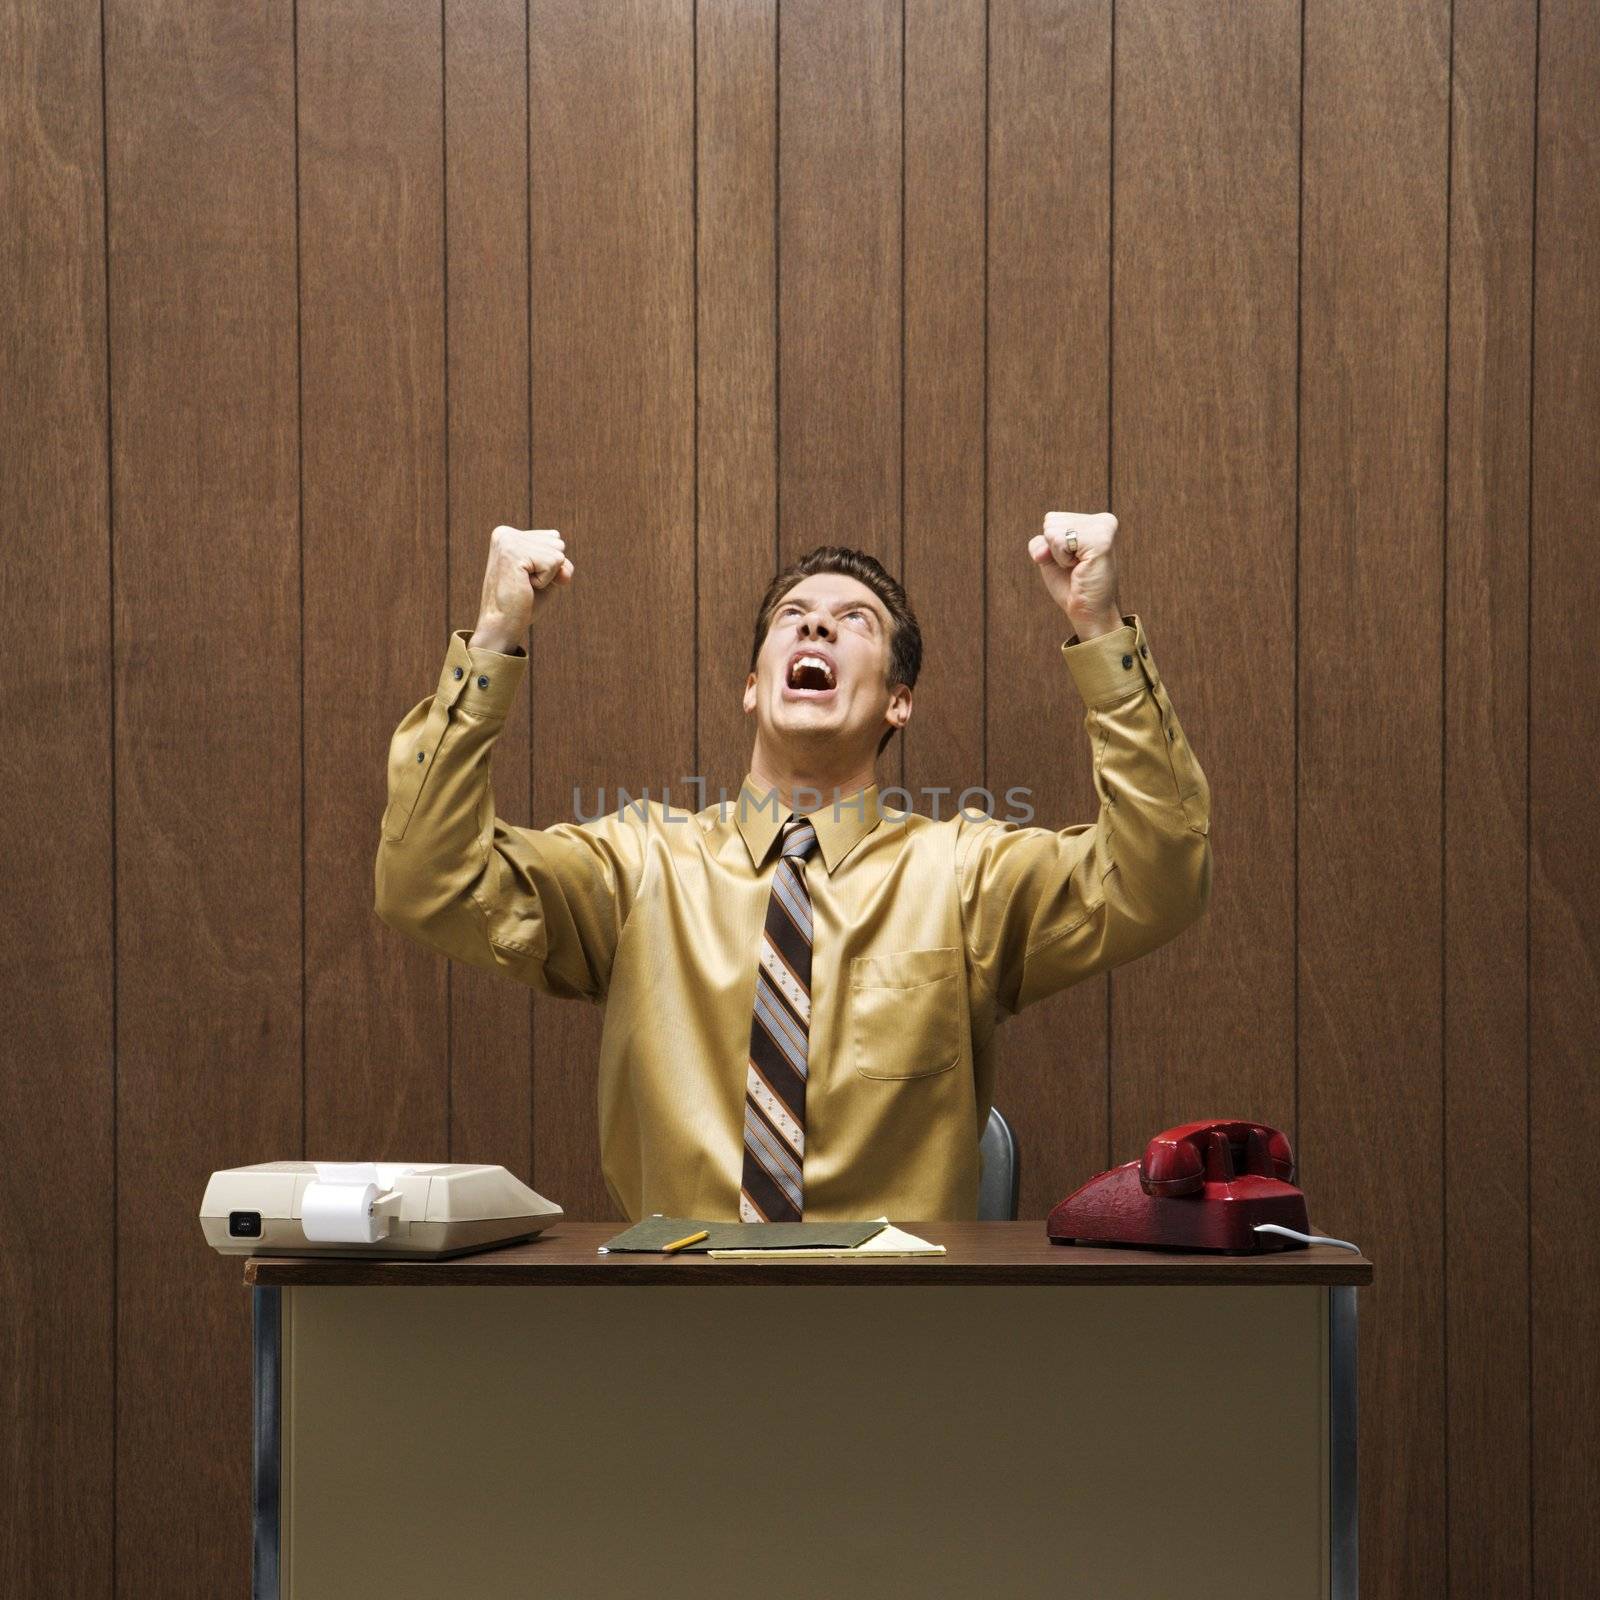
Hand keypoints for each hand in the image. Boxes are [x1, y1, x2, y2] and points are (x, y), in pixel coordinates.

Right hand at [471, 525, 572, 648]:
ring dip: (548, 576)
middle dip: (551, 570)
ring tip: (524, 585)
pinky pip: (554, 562)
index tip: (525, 579)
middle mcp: (505, 533)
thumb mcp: (549, 578)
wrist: (501, 626)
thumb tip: (564, 569)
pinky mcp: (513, 553)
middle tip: (525, 585)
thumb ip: (562, 564)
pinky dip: (546, 581)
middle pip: (558, 544)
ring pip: (558, 552)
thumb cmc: (523, 604)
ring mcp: (508, 541)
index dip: (550, 566)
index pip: (554, 540)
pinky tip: (524, 586)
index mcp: (509, 535)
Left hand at [1028, 511, 1122, 635]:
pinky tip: (1080, 568)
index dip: (1051, 545)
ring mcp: (1103, 528)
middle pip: (1050, 521)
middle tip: (1075, 566)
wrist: (1087, 611)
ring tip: (1078, 567)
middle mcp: (1103, 520)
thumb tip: (1042, 549)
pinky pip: (1059, 541)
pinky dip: (1062, 559)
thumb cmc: (1071, 586)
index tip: (1072, 560)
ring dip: (1059, 555)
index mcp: (1094, 521)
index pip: (1051, 519)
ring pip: (1052, 530)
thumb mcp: (1050, 558)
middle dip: (1054, 549)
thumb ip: (1040, 542)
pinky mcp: (1101, 540)